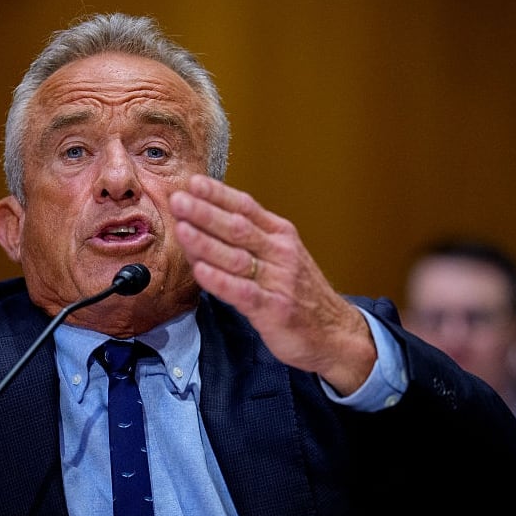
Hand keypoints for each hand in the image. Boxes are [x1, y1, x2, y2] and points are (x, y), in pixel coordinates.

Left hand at [169, 174, 375, 394]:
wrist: (336, 333)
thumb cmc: (299, 293)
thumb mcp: (280, 257)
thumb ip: (246, 241)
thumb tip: (198, 226)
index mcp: (280, 234)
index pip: (246, 207)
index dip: (218, 194)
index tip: (192, 182)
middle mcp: (281, 252)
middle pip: (238, 228)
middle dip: (205, 212)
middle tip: (179, 199)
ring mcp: (279, 280)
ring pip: (237, 257)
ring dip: (206, 242)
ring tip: (182, 229)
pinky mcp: (275, 309)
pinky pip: (243, 292)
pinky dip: (220, 281)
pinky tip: (200, 271)